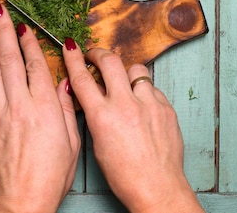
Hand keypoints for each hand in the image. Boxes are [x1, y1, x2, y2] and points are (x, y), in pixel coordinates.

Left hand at [0, 2, 80, 212]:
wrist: (22, 199)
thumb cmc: (52, 175)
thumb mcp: (71, 142)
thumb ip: (67, 109)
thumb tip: (66, 83)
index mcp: (45, 109)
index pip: (35, 66)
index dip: (29, 42)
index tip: (24, 25)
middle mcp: (20, 105)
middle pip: (11, 60)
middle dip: (4, 31)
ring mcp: (0, 113)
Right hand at [62, 41, 204, 212]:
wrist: (157, 189)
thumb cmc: (124, 174)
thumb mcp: (97, 143)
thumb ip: (94, 113)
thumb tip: (92, 92)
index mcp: (102, 116)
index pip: (82, 77)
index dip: (72, 58)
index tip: (70, 47)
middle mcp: (125, 105)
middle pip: (109, 61)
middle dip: (98, 53)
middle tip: (94, 56)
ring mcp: (148, 104)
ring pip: (135, 70)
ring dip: (126, 74)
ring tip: (124, 85)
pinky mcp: (166, 108)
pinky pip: (152, 88)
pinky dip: (144, 92)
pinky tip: (142, 107)